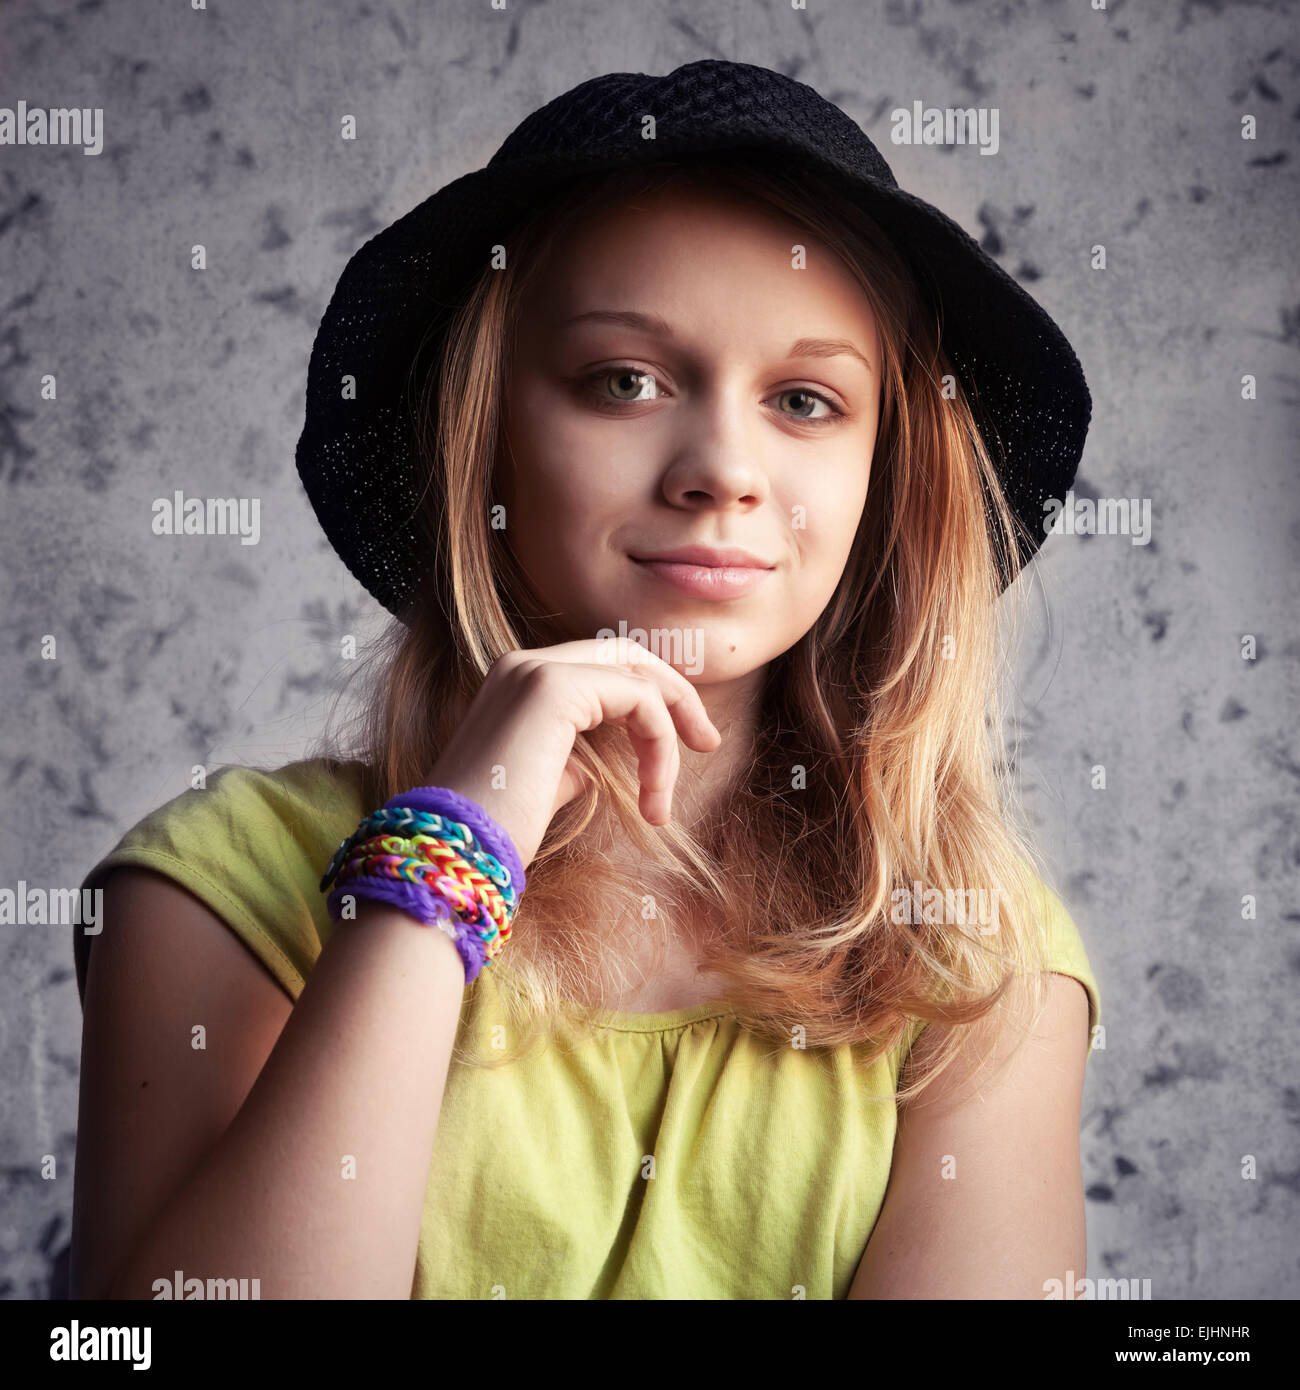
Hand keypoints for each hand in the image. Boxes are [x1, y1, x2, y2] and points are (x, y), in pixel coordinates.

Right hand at [424, 637, 721, 869]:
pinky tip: (652, 798)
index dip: (652, 696)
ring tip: (662, 803)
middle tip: (707, 743)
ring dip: (667, 738)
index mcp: (518, 678)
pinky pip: (640, 702)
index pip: (604, 665)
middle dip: (676, 696)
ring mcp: (537, 670)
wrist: (457, 851)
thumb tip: (622, 751)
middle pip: (627, 655)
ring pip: (639, 679)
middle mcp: (524, 662)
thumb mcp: (551, 780)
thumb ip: (584, 753)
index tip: (686, 744)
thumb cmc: (497, 830)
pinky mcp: (555, 689)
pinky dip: (659, 747)